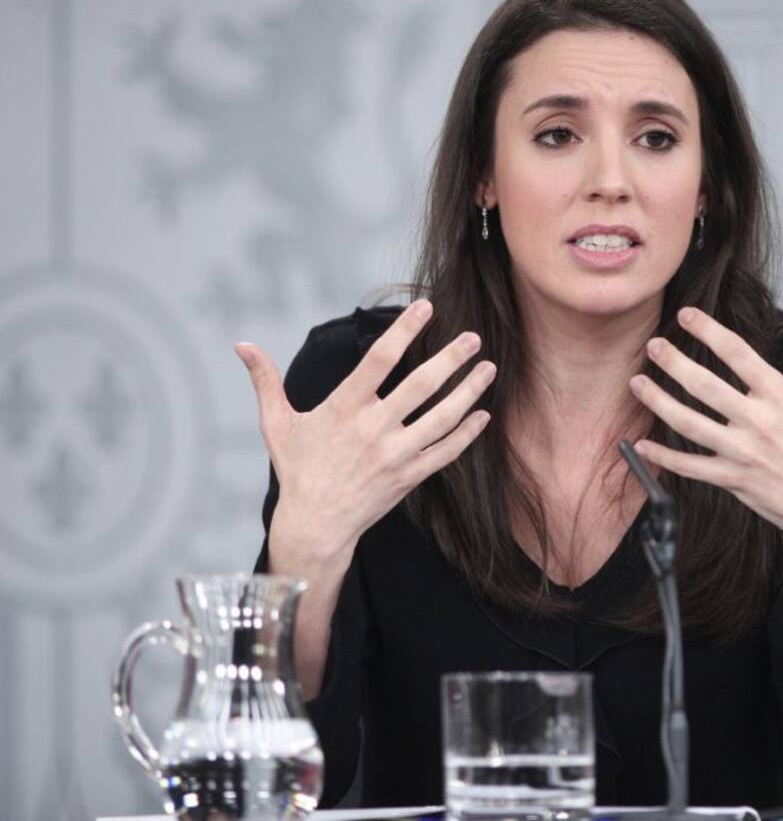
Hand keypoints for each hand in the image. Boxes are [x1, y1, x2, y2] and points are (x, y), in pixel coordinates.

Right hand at [235, 300, 495, 563]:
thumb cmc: (297, 471)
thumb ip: (265, 381)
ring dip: (469, 391)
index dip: (405, 331)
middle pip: (422, 385)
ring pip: (442, 417)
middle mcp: (373, 429)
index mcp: (344, 408)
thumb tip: (241, 345)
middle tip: (473, 337)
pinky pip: (446, 452)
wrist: (315, 526)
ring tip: (489, 368)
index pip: (380, 359)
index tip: (426, 308)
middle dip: (452, 358)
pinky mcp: (409, 477)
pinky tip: (483, 414)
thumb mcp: (277, 424)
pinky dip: (468, 433)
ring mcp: (395, 454)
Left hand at [628, 307, 782, 565]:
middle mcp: (758, 423)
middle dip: (673, 363)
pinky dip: (663, 457)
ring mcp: (742, 453)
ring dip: (659, 402)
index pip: (739, 355)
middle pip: (705, 386)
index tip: (687, 315)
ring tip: (637, 383)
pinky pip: (690, 467)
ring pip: (689, 424)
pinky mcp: (732, 480)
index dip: (709, 331)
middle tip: (653, 345)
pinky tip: (642, 444)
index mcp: (782, 398)